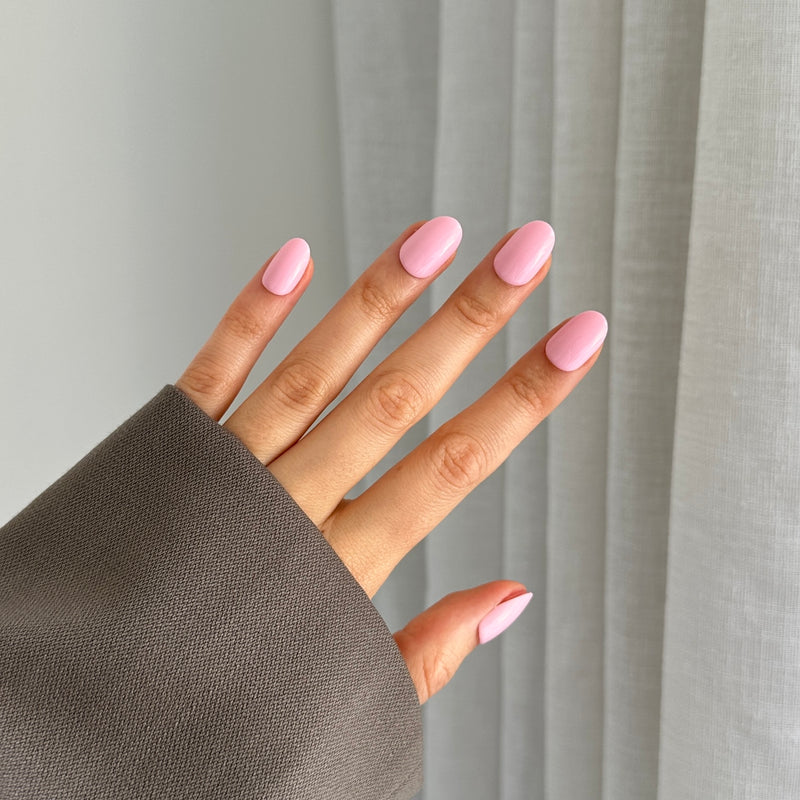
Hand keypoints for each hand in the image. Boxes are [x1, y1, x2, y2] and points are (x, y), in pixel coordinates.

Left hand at [175, 217, 606, 702]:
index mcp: (339, 568)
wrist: (95, 704)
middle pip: (397, 399)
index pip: (455, 464)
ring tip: (437, 237)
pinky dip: (252, 316)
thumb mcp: (340, 695)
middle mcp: (286, 507)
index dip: (526, 397)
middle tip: (527, 252)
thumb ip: (428, 648)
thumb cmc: (217, 704)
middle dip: (472, 320)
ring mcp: (224, 471)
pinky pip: (212, 373)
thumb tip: (512, 596)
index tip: (580, 339)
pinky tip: (295, 259)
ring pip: (314, 372)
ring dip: (378, 299)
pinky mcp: (168, 450)